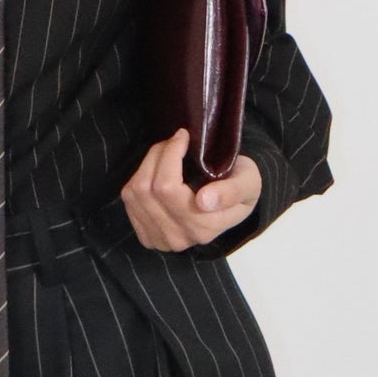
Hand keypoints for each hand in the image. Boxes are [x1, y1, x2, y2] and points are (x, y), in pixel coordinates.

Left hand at [120, 132, 262, 250]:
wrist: (233, 203)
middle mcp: (180, 238)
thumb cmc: (241, 185)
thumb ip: (231, 192)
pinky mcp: (147, 237)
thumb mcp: (249, 182)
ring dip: (147, 164)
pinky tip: (157, 174)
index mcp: (205, 227)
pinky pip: (129, 201)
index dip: (170, 155)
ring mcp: (161, 240)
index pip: (167, 187)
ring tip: (166, 153)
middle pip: (148, 188)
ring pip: (135, 192)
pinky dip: (139, 179)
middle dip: (159, 155)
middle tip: (175, 141)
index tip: (183, 136)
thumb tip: (204, 201)